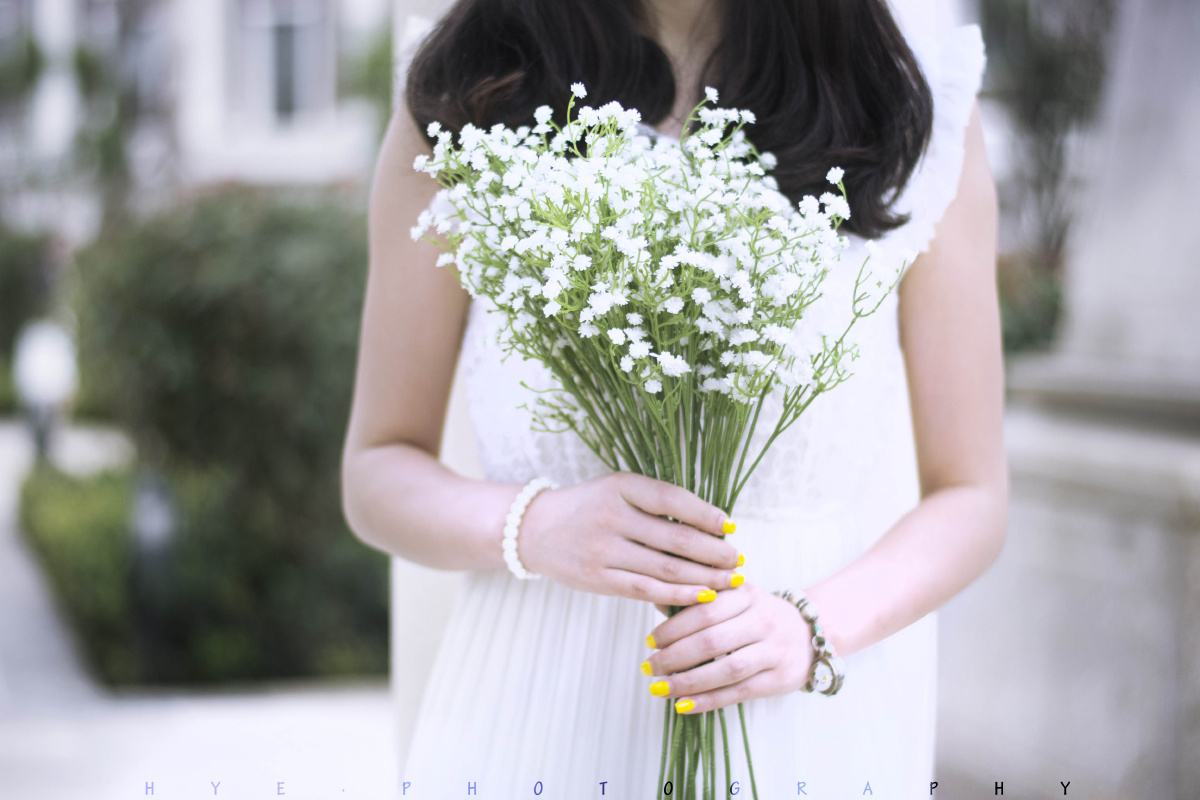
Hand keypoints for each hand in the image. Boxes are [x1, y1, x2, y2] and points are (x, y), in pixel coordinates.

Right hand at [516, 472, 741, 606]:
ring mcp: (604, 550)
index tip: (730, 527)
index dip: (707, 514)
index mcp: (621, 486)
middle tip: (737, 560)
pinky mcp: (599, 579)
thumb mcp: (617, 490)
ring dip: (705, 577)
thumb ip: (655, 503)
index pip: (673, 500)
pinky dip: (678, 595)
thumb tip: (710, 526)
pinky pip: (647, 590)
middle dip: (715, 552)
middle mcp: (612, 516)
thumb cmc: (588, 508)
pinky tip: (701, 597)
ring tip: (729, 581)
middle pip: (676, 538)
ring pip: (667, 568)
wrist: (534, 530)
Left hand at [641, 582, 812, 712]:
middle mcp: (762, 620)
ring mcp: (773, 650)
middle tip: (649, 667)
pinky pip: (739, 692)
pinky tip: (683, 705)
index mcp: (746, 594)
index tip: (650, 641)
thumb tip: (655, 598)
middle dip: (674, 656)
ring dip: (687, 682)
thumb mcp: (736, 598)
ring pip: (726, 669)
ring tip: (660, 688)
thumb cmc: (759, 616)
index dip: (673, 628)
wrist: (810, 634)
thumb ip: (700, 600)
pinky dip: (708, 701)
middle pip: (711, 640)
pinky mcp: (779, 678)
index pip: (704, 610)